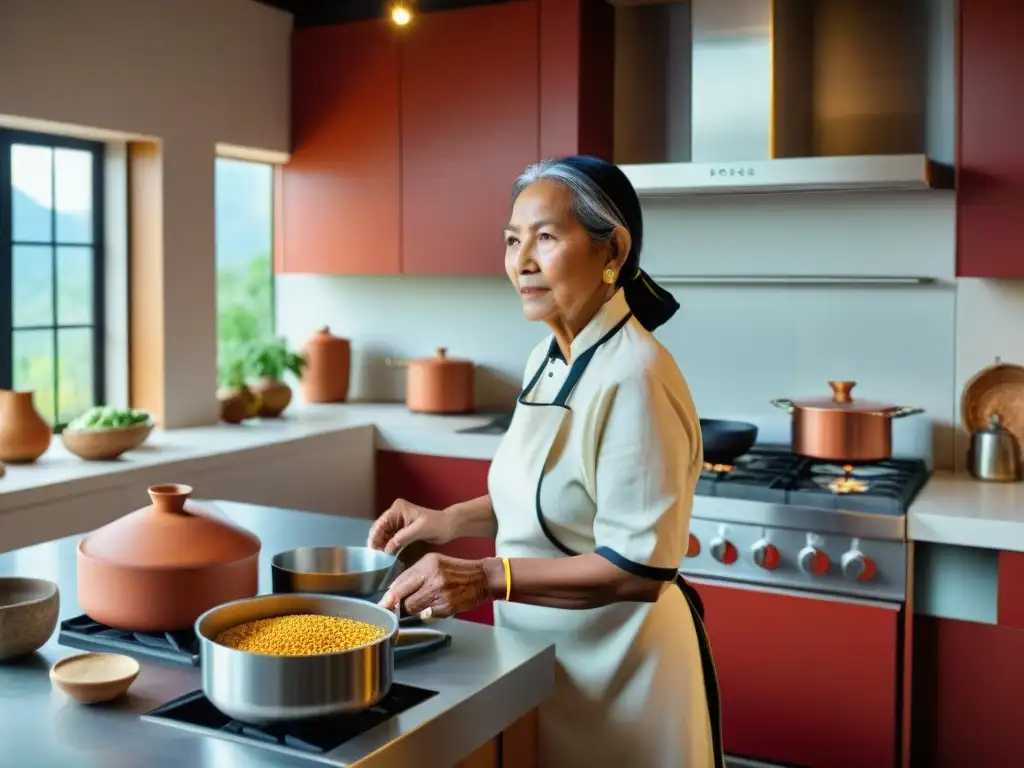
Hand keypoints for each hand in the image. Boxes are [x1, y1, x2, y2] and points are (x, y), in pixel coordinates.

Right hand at [367, 498, 452, 553]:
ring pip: (385, 534)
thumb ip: (402, 538)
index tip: (372, 549)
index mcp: (398, 509)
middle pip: (381, 528)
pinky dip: (389, 545)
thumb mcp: (419, 530)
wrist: (449, 526)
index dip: (375, 535)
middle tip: (375, 556)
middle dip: (377, 541)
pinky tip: (387, 554)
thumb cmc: (436, 524)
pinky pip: (392, 538)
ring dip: (382, 544)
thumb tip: (387, 549)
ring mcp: (399, 522)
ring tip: (379, 557)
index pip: (382, 523)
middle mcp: (396, 513)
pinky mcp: (403, 530)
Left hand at [379, 552, 502, 618]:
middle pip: (406, 602)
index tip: (382, 605)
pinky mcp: (448, 608)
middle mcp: (434, 580)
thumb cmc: (455, 569)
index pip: (402, 585)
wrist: (482, 578)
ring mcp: (442, 596)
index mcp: (428, 566)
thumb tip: (394, 591)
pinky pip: (429, 615)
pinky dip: (427, 613)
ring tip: (422, 603)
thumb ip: (414, 574)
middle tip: (397, 608)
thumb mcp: (433, 562)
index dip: (390, 598)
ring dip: (414, 610)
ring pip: (416, 611)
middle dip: (400, 606)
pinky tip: (436, 604)